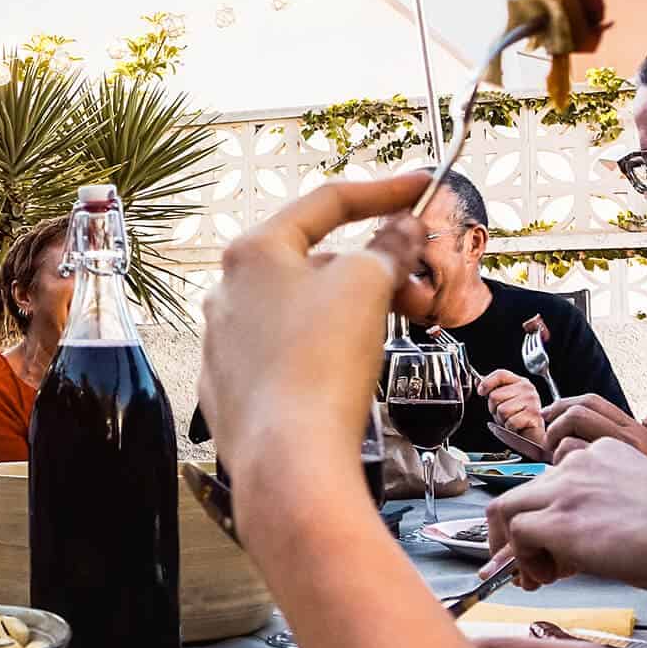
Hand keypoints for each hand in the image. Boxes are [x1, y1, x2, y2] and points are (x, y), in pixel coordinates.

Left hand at [197, 173, 429, 478]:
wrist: (289, 458)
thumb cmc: (321, 362)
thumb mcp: (367, 286)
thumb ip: (388, 247)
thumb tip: (402, 229)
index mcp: (254, 252)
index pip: (326, 203)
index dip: (384, 192)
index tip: (422, 189)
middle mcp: (227, 290)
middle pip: (315, 261)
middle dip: (375, 270)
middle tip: (422, 290)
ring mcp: (224, 341)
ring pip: (302, 309)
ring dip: (354, 311)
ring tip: (396, 333)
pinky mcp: (231, 387)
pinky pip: (286, 352)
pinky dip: (324, 350)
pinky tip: (351, 371)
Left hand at [480, 370, 546, 446]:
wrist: (532, 435)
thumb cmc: (517, 417)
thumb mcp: (502, 400)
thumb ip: (492, 389)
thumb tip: (477, 379)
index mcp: (520, 382)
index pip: (500, 374)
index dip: (487, 382)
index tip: (481, 392)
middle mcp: (527, 389)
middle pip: (495, 395)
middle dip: (494, 409)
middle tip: (504, 414)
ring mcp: (532, 401)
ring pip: (501, 410)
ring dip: (502, 420)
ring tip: (511, 420)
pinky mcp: (534, 415)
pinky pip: (510, 422)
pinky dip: (510, 428)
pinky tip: (517, 427)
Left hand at [483, 438, 646, 595]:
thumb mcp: (639, 506)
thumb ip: (602, 513)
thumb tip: (570, 551)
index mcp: (602, 456)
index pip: (552, 482)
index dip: (546, 516)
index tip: (551, 545)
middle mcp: (577, 465)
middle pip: (522, 494)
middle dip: (518, 533)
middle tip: (530, 566)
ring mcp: (564, 489)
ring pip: (507, 510)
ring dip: (512, 547)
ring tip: (534, 576)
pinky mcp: (558, 519)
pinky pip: (517, 534)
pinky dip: (522, 560)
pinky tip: (547, 577)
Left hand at [542, 394, 646, 466]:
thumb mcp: (633, 464)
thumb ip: (605, 446)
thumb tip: (566, 437)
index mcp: (635, 430)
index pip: (591, 402)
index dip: (562, 406)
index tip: (548, 416)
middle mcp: (632, 435)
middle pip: (577, 410)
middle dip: (554, 425)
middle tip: (547, 444)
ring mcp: (623, 451)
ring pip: (572, 426)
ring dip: (554, 444)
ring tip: (556, 464)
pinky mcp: (611, 470)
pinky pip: (571, 450)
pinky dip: (558, 462)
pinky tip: (564, 480)